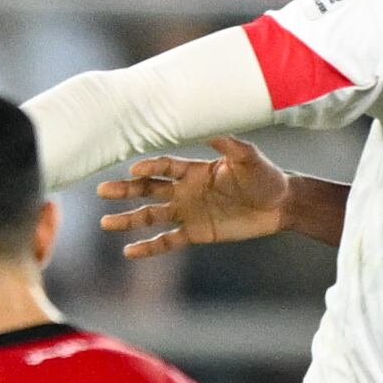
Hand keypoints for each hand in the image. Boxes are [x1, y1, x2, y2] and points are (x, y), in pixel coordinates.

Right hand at [98, 137, 290, 257]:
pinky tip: (129, 252)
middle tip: (101, 191)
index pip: (164, 167)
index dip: (150, 168)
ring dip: (128, 220)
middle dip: (125, 190)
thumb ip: (230, 145)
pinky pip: (168, 241)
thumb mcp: (249, 158)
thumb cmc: (266, 176)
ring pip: (151, 216)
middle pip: (148, 189)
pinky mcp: (196, 233)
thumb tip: (211, 130)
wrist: (280, 205)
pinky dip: (149, 247)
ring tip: (105, 224)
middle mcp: (186, 189)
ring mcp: (189, 212)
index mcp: (194, 170)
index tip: (134, 171)